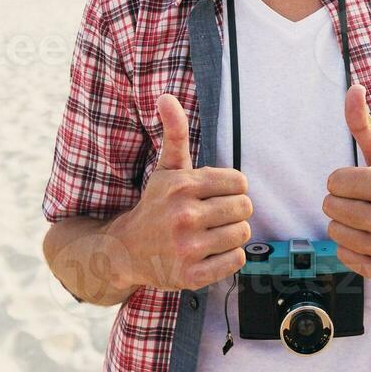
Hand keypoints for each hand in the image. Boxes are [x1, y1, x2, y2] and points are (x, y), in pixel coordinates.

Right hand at [111, 93, 251, 291]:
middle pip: (245, 208)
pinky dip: (228, 257)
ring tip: (211, 233)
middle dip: (234, 211)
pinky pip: (237, 261)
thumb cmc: (155, 206)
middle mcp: (185, 216)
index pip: (239, 181)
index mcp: (182, 186)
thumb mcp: (165, 168)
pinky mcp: (192, 275)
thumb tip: (166, 96)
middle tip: (214, 216)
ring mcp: (188, 248)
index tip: (214, 194)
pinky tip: (209, 252)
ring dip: (232, 234)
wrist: (125, 251)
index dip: (231, 188)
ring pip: (242, 234)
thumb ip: (174, 133)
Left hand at [322, 84, 370, 284]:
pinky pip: (344, 256)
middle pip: (331, 207)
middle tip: (366, 202)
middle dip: (344, 201)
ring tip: (369, 220)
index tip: (365, 184)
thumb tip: (354, 88)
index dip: (346, 180)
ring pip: (334, 232)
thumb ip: (364, 124)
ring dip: (346, 224)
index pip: (334, 181)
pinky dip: (354, 248)